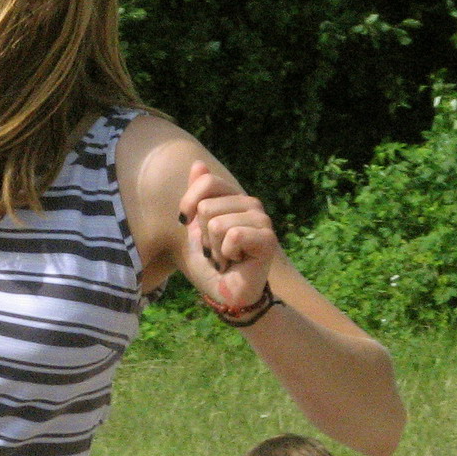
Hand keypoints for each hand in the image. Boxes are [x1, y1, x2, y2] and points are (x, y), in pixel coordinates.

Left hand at [179, 161, 280, 309]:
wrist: (227, 291)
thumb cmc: (212, 261)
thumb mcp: (196, 227)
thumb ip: (197, 196)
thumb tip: (197, 163)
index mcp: (234, 197)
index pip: (206, 182)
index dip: (188, 204)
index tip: (188, 224)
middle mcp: (251, 204)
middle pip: (206, 208)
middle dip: (203, 236)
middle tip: (216, 249)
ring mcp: (262, 220)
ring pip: (217, 225)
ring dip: (214, 249)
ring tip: (226, 257)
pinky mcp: (268, 239)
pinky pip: (233, 237)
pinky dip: (226, 255)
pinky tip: (236, 262)